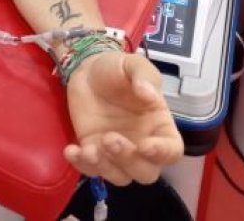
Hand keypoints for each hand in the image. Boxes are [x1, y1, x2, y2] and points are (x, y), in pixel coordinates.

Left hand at [63, 50, 182, 185]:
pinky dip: (82, 165)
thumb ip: (145, 78)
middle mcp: (142, 145)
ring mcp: (116, 152)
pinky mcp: (93, 151)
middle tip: (110, 138)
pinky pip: (91, 169)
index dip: (162, 153)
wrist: (86, 69)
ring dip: (105, 167)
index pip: (171, 151)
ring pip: (119, 176)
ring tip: (88, 149)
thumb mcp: (134, 65)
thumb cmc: (117, 69)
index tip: (146, 145)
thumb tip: (149, 95)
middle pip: (145, 172)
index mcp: (159, 127)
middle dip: (129, 161)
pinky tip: (72, 151)